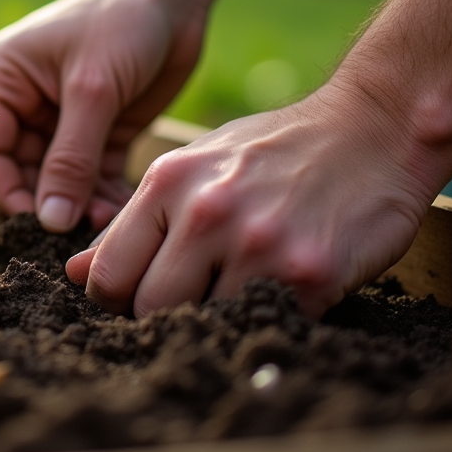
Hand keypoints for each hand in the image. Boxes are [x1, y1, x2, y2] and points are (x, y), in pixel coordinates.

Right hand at [0, 0, 205, 232]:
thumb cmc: (122, 22)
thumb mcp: (92, 90)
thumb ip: (70, 159)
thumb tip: (49, 221)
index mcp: (2, 80)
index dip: (6, 190)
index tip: (37, 222)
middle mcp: (23, 102)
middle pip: (20, 172)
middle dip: (47, 202)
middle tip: (76, 230)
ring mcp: (61, 119)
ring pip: (57, 180)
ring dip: (77, 205)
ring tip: (105, 223)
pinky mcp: (98, 131)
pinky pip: (91, 176)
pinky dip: (102, 196)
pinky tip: (119, 212)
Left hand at [65, 84, 435, 317]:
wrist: (373, 130)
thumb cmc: (272, 151)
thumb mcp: (193, 167)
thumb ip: (135, 221)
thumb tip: (78, 272)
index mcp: (167, 182)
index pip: (109, 273)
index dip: (115, 298)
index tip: (135, 297)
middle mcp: (205, 213)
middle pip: (149, 307)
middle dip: (161, 313)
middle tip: (190, 297)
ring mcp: (257, 245)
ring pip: (202, 322)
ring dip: (215, 315)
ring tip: (238, 284)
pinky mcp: (308, 274)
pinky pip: (264, 321)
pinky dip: (266, 314)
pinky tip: (281, 284)